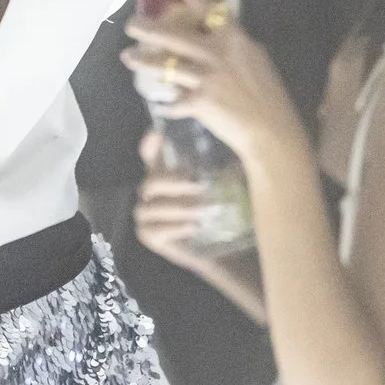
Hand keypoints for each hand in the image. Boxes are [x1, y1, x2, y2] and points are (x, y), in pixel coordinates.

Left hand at [121, 0, 306, 164]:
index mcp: (235, 38)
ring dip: (144, 62)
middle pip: (176, 35)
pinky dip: (169, 104)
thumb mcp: (255, 59)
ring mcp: (210, 77)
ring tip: (127, 57)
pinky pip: (176, 100)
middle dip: (149, 28)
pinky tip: (162, 106)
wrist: (273, 132)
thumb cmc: (268, 96)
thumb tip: (213, 33)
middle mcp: (220, 53)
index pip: (206, 2)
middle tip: (130, 23)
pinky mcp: (202, 101)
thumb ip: (232, 44)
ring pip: (168, 65)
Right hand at [134, 128, 231, 274]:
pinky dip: (175, 228)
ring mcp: (147, 216)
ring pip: (152, 207)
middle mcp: (151, 195)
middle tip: (198, 185)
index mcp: (165, 179)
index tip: (158, 134)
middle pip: (151, 182)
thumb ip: (224, 172)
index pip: (151, 158)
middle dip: (173, 182)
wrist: (221, 250)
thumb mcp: (224, 190)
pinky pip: (155, 230)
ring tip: (202, 212)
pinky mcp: (149, 237)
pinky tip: (193, 227)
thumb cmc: (219, 216)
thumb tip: (238, 153)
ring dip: (178, 208)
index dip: (150, 146)